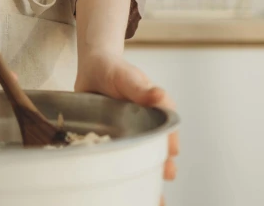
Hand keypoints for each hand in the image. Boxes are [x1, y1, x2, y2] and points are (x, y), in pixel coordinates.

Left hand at [75, 52, 177, 205]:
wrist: (92, 69)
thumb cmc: (115, 70)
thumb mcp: (128, 77)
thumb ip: (141, 88)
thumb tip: (159, 96)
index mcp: (156, 109)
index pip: (168, 128)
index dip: (170, 142)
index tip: (171, 154)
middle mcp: (147, 126)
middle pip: (159, 150)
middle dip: (163, 167)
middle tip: (164, 177)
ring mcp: (132, 136)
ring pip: (143, 159)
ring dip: (147, 178)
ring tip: (150, 198)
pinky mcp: (116, 142)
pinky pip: (121, 160)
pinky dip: (123, 176)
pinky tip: (122, 190)